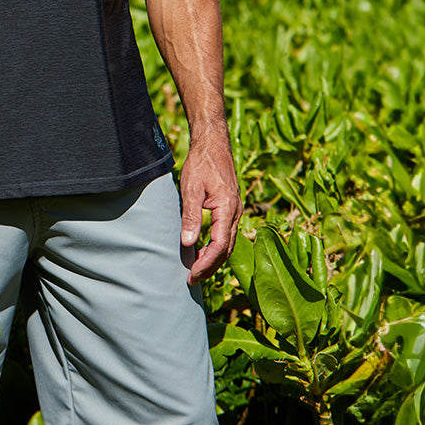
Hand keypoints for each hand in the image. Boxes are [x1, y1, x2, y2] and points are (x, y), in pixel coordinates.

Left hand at [179, 123, 241, 283]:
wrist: (213, 144)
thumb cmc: (202, 164)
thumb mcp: (191, 189)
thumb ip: (191, 216)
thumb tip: (188, 243)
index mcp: (228, 210)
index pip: (219, 246)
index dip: (206, 264)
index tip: (192, 275)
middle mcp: (236, 213)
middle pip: (226, 250)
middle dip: (210, 267)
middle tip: (192, 280)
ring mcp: (235, 211)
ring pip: (227, 244)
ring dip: (213, 259)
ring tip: (196, 270)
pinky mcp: (230, 209)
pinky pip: (225, 234)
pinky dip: (215, 247)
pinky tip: (202, 250)